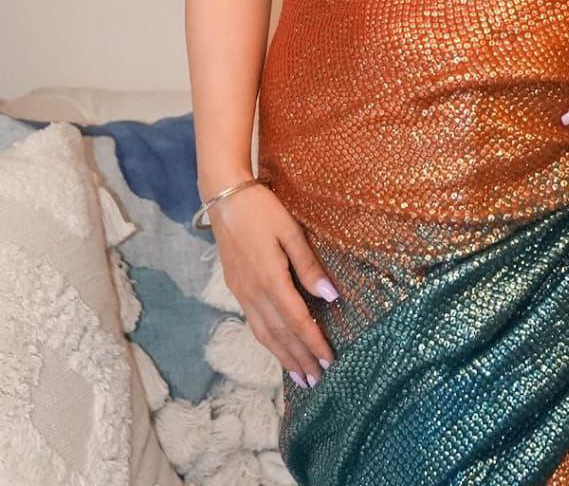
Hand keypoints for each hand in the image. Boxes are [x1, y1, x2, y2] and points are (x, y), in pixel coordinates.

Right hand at [206, 182, 338, 389]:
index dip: (314, 342)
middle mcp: (253, 293)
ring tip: (300, 376)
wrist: (225, 199)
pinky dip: (269, 342)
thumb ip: (309, 266)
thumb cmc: (263, 210)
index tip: (330, 361)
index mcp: (270, 279)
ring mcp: (242, 293)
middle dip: (300, 359)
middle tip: (318, 381)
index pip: (297, 320)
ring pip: (264, 334)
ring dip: (283, 357)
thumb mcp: (291, 231)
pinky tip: (278, 348)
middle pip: (280, 335)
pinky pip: (254, 324)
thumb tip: (331, 296)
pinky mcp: (236, 288)